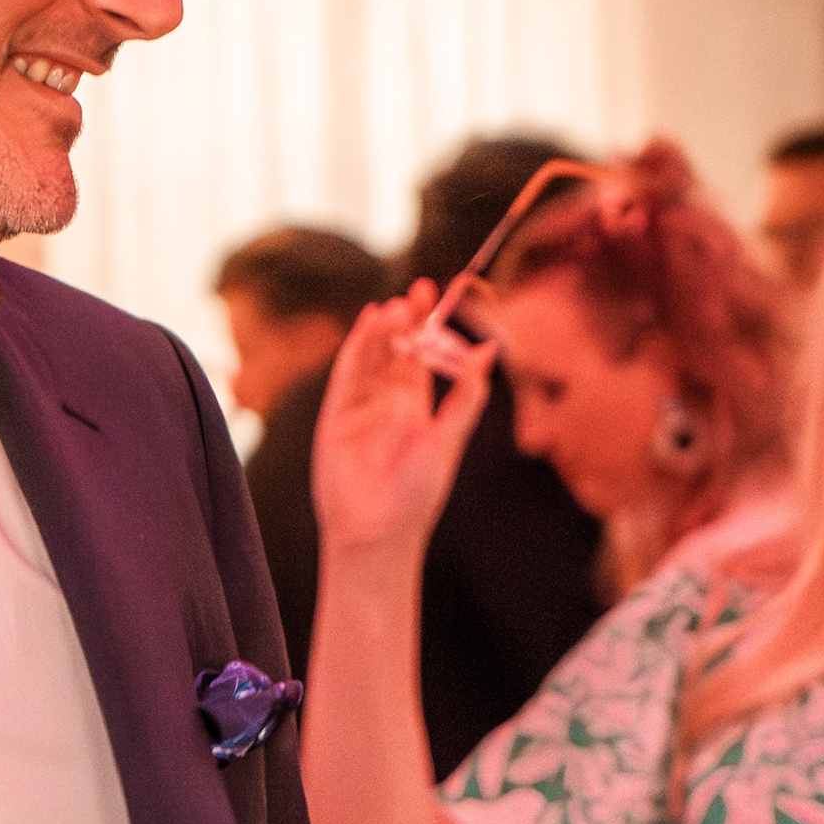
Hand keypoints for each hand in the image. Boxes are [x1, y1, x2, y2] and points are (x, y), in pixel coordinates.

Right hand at [309, 284, 499, 560]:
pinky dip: (355, 349)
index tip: (434, 292)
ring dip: (382, 331)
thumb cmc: (417, 495)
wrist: (377, 533)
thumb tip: (488, 351)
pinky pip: (346, 375)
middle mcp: (385, 403)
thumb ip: (466, 396)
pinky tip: (367, 325)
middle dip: (405, 319)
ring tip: (395, 307)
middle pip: (394, 349)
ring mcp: (358, 408)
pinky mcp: (335, 416)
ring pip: (370, 357)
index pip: (421, 355)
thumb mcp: (447, 440)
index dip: (426, 324)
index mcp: (415, 408)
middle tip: (417, 290)